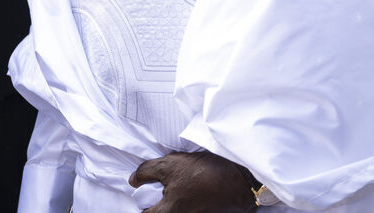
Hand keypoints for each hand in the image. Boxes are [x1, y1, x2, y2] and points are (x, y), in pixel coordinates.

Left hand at [129, 151, 255, 212]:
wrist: (240, 179)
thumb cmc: (203, 173)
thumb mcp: (169, 165)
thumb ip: (146, 172)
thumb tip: (133, 181)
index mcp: (169, 212)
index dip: (139, 203)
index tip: (139, 193)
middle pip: (161, 212)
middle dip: (157, 202)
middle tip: (157, 186)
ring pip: (175, 210)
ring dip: (173, 200)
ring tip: (178, 184)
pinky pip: (189, 208)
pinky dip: (185, 199)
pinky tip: (191, 186)